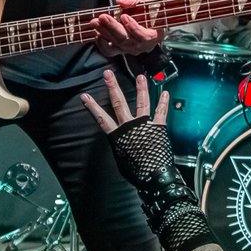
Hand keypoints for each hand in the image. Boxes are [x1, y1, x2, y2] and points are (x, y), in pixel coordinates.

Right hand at [79, 70, 173, 186]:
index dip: (93, 107)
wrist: (154, 176)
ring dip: (140, 88)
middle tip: (108, 74)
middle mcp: (130, 127)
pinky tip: (165, 92)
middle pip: (119, 103)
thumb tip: (122, 143)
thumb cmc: (137, 171)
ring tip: (140, 77)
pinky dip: (163, 102)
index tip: (85, 96)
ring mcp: (145, 125)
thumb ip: (122, 146)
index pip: (102, 118)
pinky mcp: (159, 127)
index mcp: (119, 136)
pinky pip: (161, 112)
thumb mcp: (123, 159)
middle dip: (113, 87)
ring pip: (141, 103)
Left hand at [92, 0, 165, 56]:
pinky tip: (97, 33)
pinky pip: (109, 51)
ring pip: (117, 44)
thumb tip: (121, 1)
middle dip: (113, 28)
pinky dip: (102, 43)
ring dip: (105, 32)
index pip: (144, 36)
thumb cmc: (145, 5)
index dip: (134, 28)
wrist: (142, 10)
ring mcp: (131, 48)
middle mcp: (143, 45)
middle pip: (127, 41)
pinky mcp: (120, 49)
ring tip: (95, 21)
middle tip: (102, 17)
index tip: (124, 16)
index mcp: (154, 35)